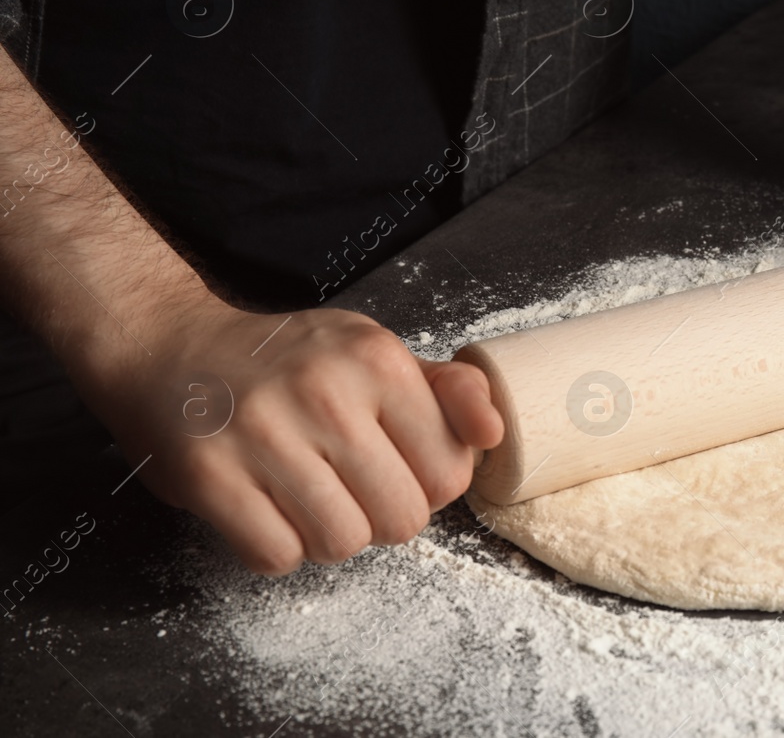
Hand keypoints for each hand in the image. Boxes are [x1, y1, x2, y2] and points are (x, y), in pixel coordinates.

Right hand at [77, 298, 502, 574]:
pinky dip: (275, 546)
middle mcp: (325, 394)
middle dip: (381, 516)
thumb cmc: (288, 360)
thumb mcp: (374, 352)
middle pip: (401, 520)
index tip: (397, 466)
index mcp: (378, 362)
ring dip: (329, 535)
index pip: (449, 475)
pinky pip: (276, 556)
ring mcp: (263, 435)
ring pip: (342, 544)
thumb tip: (494, 433)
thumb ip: (447, 391)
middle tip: (349, 485)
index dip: (428, 485)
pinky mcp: (210, 476)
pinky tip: (265, 506)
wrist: (170, 346)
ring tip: (308, 495)